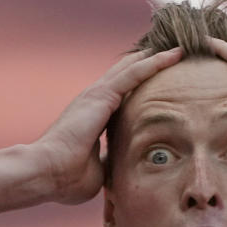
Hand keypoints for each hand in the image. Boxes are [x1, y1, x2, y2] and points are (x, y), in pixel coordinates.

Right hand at [37, 47, 183, 204]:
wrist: (46, 173)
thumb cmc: (66, 178)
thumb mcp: (98, 170)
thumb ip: (110, 162)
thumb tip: (121, 166)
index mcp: (94, 116)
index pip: (122, 95)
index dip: (140, 86)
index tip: (161, 82)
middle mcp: (94, 100)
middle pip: (126, 74)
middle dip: (149, 63)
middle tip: (173, 51)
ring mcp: (96, 95)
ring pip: (133, 68)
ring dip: (157, 57)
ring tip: (179, 48)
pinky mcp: (101, 96)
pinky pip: (134, 74)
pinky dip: (154, 63)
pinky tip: (173, 55)